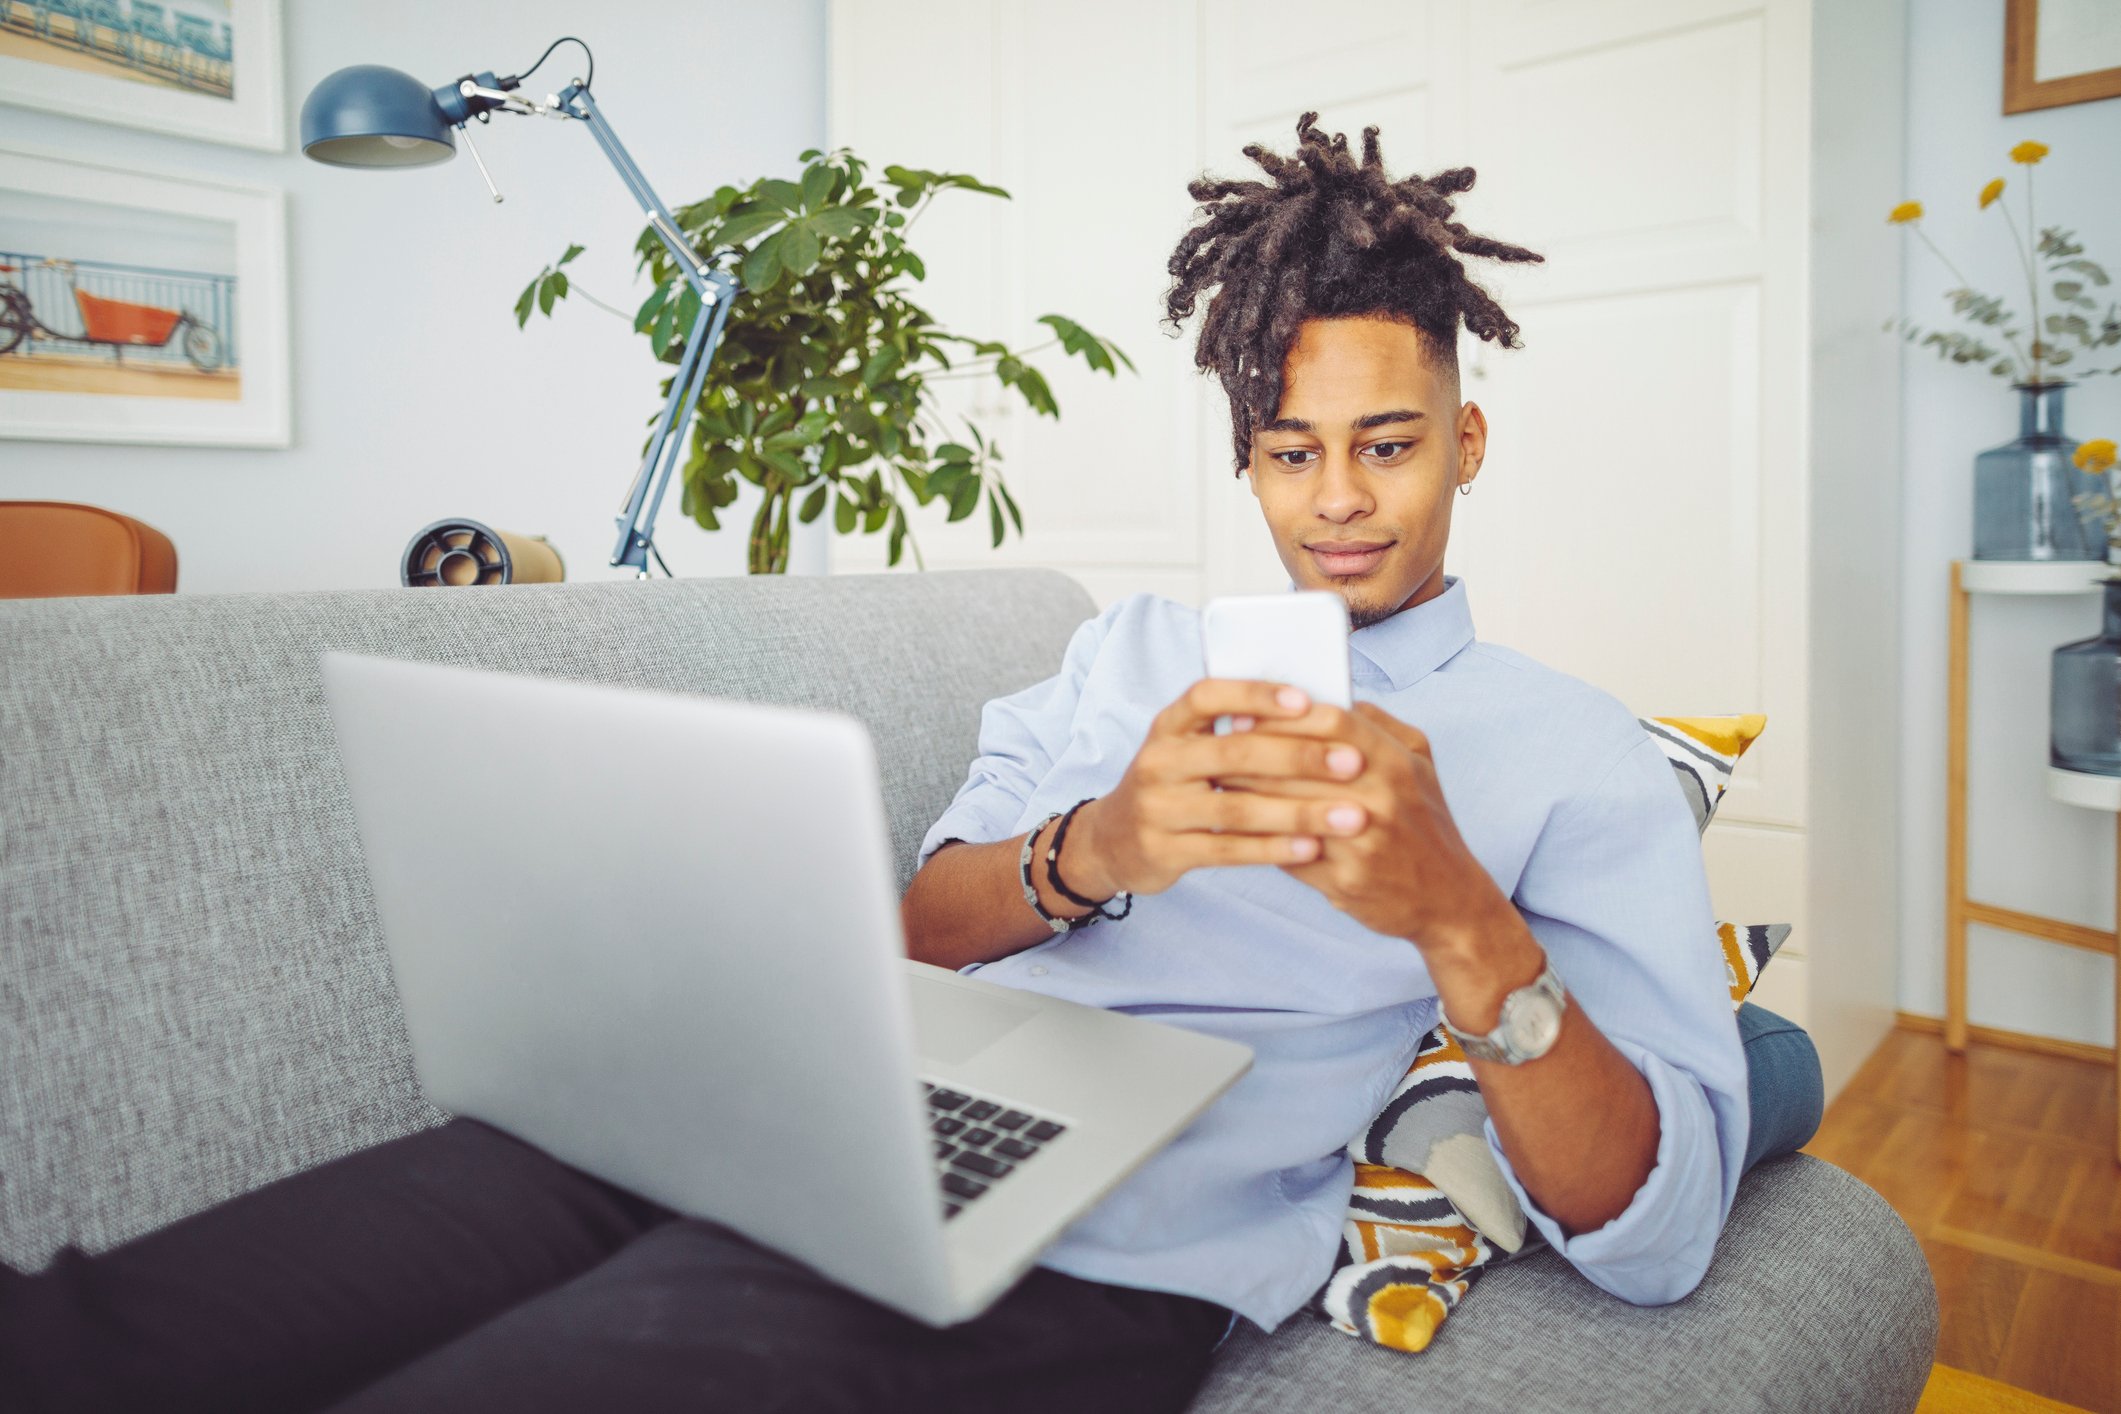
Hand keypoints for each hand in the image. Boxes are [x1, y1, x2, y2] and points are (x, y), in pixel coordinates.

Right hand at [1064, 680, 1373, 897]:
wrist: (1112, 840)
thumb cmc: (1173, 784)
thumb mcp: (1188, 747)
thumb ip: (1234, 731)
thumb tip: (1312, 710)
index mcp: (1169, 725)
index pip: (1208, 695)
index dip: (1255, 694)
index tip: (1306, 699)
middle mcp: (1159, 761)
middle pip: (1235, 753)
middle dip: (1301, 756)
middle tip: (1353, 762)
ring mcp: (1158, 808)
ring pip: (1238, 807)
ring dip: (1300, 811)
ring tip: (1350, 816)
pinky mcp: (1165, 850)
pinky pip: (1228, 849)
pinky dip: (1273, 849)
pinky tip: (1312, 848)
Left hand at [1228, 700, 1512, 952]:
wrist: (1449, 900)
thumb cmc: (1425, 823)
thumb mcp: (1419, 762)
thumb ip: (1376, 724)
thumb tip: (1325, 695)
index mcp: (1396, 760)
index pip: (1331, 720)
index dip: (1281, 715)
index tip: (1242, 714)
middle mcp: (1382, 797)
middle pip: (1299, 763)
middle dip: (1250, 754)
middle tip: (1214, 749)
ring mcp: (1363, 841)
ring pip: (1287, 808)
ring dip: (1245, 796)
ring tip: (1216, 785)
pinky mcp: (1346, 880)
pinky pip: (1290, 852)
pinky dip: (1260, 838)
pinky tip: (1238, 827)